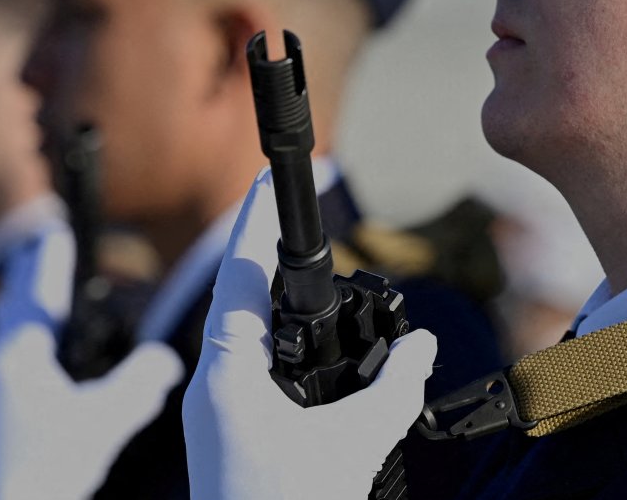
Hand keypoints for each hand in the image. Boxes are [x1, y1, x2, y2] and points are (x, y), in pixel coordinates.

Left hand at [0, 226, 184, 499]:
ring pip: (2, 334)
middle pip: (13, 307)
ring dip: (17, 308)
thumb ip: (139, 385)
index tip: (54, 231)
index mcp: (21, 358)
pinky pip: (1, 358)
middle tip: (35, 247)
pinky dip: (14, 340)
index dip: (48, 262)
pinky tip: (20, 358)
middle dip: (27, 276)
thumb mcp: (105, 421)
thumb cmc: (49, 467)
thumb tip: (168, 359)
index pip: (38, 294)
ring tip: (18, 292)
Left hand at [183, 169, 437, 499]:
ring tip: (293, 265)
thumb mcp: (351, 447)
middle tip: (286, 211)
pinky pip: (241, 369)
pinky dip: (269, 344)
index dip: (255, 223)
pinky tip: (293, 344)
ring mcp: (209, 413)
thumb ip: (390, 391)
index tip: (267, 180)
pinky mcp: (222, 436)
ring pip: (234, 334)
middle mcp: (208, 386)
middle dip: (262, 255)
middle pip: (234, 299)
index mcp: (225, 374)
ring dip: (264, 300)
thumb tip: (418, 350)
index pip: (239, 276)